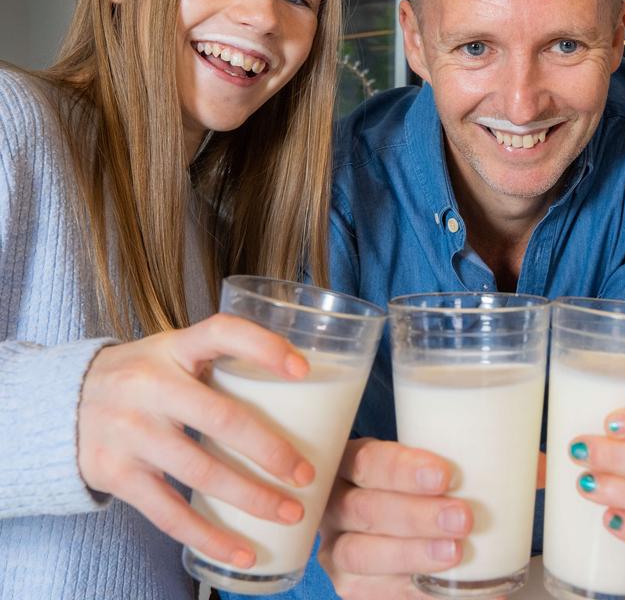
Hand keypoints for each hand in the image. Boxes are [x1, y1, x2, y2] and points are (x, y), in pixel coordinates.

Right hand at [78, 313, 314, 569]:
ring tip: (290, 513)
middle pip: (221, 419)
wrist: (57, 404)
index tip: (304, 370)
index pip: (222, 333)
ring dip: (252, 498)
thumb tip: (302, 390)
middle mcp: (149, 385)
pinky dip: (208, 536)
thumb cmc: (142, 378)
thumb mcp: (173, 354)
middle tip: (307, 473)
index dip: (264, 348)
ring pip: (201, 472)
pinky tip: (241, 550)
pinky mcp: (115, 473)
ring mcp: (130, 431)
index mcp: (173, 348)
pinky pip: (169, 512)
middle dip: (271, 451)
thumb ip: (220, 363)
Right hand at [318, 438, 473, 598]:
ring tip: (454, 553)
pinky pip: (374, 591)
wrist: (400, 521)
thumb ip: (458, 466)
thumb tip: (520, 464)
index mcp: (351, 462)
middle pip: (365, 509)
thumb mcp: (427, 466)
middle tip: (461, 518)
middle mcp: (336, 504)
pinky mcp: (348, 584)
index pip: (369, 461)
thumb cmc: (419, 486)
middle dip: (416, 515)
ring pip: (360, 553)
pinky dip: (414, 590)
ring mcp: (337, 546)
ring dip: (411, 554)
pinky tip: (445, 586)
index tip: (444, 475)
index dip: (403, 469)